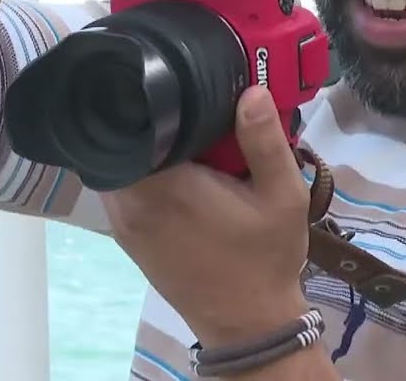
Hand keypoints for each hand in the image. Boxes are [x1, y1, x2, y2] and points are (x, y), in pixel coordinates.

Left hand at [100, 85, 310, 346]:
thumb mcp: (282, 196)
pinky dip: (145, 171)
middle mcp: (130, 201)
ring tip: (186, 134)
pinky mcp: (126, 236)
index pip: (138, 122)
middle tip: (190, 103)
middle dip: (155, 119)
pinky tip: (179, 168)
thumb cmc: (264, 259)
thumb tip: (249, 90)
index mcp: (163, 186)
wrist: (248, 324)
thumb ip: (264, 141)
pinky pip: (125, 186)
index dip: (156, 96)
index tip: (181, 81)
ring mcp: (122, 222)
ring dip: (149, 147)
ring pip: (123, 161)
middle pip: (126, 138)